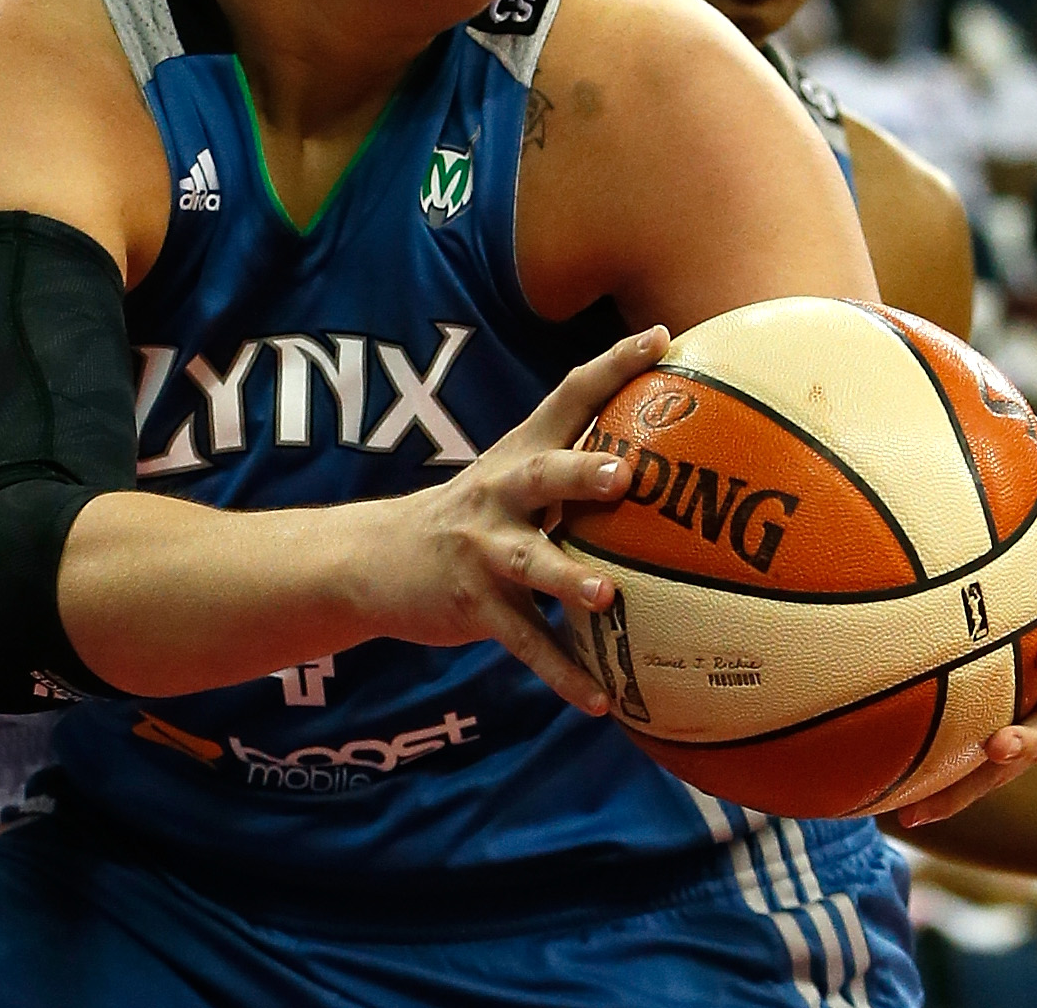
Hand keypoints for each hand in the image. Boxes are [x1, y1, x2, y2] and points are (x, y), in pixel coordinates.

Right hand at [371, 327, 669, 716]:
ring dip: (570, 578)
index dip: (613, 364)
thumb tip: (663, 464)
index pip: (569, 396)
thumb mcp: (510, 478)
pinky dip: (562, 670)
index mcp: (519, 455)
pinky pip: (524, 642)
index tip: (661, 337)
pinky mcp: (473, 603)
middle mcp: (501, 493)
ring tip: (607, 596)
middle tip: (629, 474)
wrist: (372, 558)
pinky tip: (600, 698)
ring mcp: (483, 549)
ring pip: (530, 561)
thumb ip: (571, 470)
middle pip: (544, 474)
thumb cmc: (469, 518)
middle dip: (584, 472)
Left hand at [895, 509, 1036, 828]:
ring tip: (1001, 744)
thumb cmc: (975, 588)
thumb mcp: (969, 551)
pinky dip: (955, 794)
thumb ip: (945, 512)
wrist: (984, 671)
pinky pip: (991, 777)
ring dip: (1031, 735)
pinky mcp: (1020, 746)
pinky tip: (906, 816)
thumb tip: (872, 453)